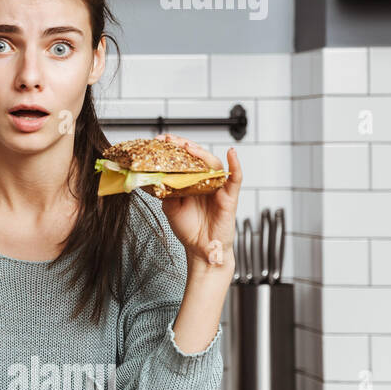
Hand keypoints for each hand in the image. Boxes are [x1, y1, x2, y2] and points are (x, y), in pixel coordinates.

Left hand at [153, 133, 241, 270]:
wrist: (200, 249)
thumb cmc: (188, 229)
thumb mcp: (170, 209)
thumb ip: (165, 193)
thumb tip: (155, 179)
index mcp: (191, 182)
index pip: (185, 160)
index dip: (174, 149)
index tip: (160, 140)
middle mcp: (205, 181)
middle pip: (199, 157)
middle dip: (185, 146)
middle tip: (171, 140)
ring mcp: (218, 188)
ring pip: (214, 165)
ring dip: (202, 153)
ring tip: (189, 147)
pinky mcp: (229, 197)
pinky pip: (235, 178)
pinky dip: (235, 165)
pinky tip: (232, 154)